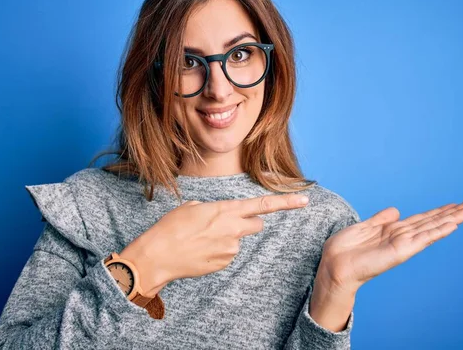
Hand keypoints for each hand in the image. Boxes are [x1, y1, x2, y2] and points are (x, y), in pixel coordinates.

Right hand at [123, 192, 310, 292]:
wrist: (158, 256)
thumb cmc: (170, 227)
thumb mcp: (191, 207)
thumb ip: (213, 209)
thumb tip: (220, 216)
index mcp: (225, 210)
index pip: (262, 204)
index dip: (286, 202)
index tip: (305, 200)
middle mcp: (233, 229)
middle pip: (257, 224)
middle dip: (247, 223)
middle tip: (226, 223)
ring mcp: (230, 249)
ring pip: (239, 240)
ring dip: (227, 238)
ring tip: (202, 239)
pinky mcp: (224, 263)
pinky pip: (228, 254)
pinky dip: (218, 251)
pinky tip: (201, 251)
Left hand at [316, 200, 462, 294]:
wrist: (335, 265)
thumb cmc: (345, 249)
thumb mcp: (364, 227)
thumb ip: (381, 219)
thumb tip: (396, 210)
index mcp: (392, 231)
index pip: (420, 219)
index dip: (437, 212)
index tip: (453, 204)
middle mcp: (400, 237)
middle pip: (431, 222)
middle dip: (451, 214)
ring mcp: (402, 244)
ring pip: (431, 228)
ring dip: (451, 219)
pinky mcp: (400, 251)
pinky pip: (422, 239)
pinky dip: (437, 232)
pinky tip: (452, 225)